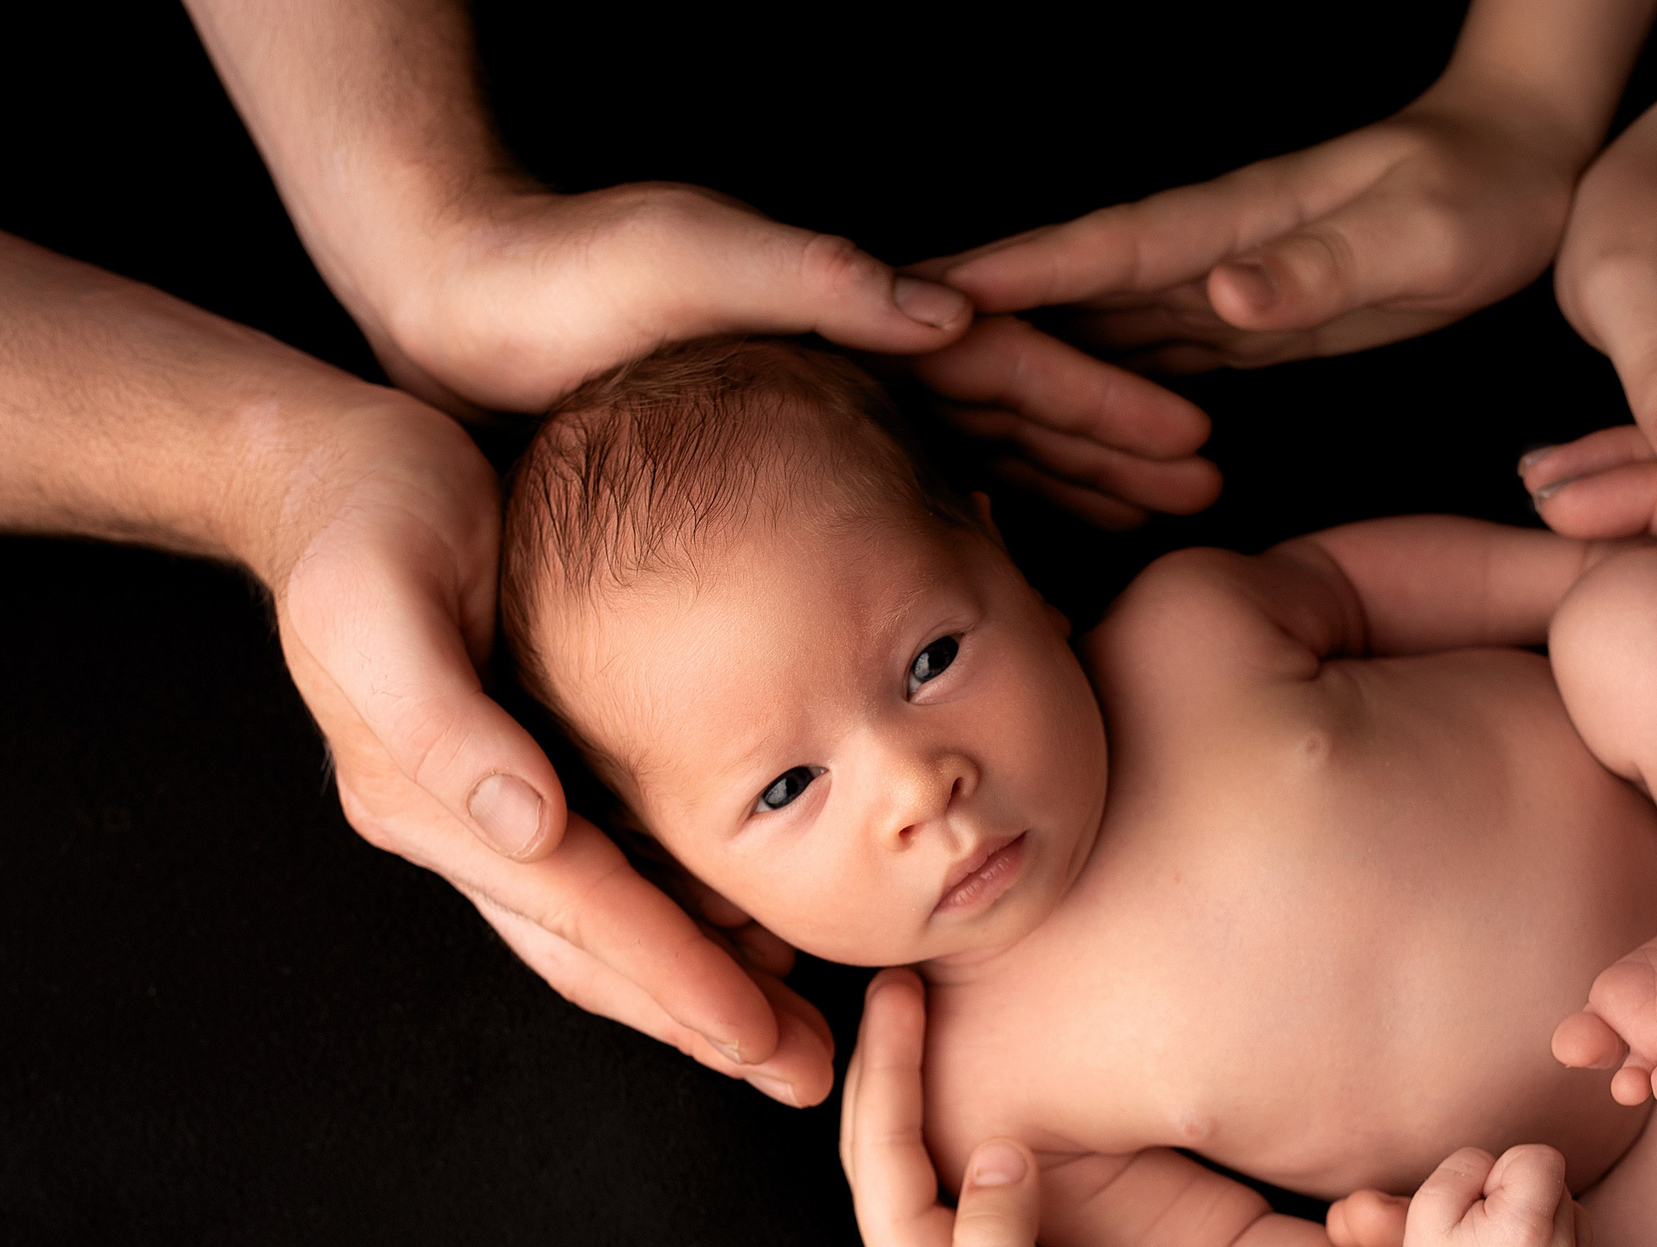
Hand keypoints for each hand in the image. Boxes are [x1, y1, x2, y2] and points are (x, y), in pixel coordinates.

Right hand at [264, 390, 834, 1103]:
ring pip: (609, 926)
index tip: (756, 1041)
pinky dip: (681, 909)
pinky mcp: (522, 771)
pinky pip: (613, 868)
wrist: (323, 465)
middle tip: (806, 1076)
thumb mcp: (379, 597)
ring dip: (700, 979)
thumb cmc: (361, 512)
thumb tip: (526, 826)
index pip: (579, 911)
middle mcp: (463, 822)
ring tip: (796, 1028)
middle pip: (598, 950)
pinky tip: (750, 925)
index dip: (672, 978)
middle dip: (700, 1018)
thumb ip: (441, 719)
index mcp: (427, 801)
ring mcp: (492, 805)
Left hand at [356, 184, 1218, 527]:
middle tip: (1200, 501)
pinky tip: (996, 579)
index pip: (1012, 361)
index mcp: (854, 319)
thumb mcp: (696, 256)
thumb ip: (819, 277)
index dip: (1106, 406)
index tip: (1193, 447)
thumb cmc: (569, 277)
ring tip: (1138, 537)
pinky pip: (895, 511)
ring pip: (967, 463)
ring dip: (1057, 496)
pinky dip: (961, 539)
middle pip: (1013, 415)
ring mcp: (813, 426)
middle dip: (1111, 455)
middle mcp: (849, 371)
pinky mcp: (765, 479)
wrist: (456, 308)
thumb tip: (951, 305)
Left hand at [845, 969, 1161, 1246]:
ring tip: (963, 1016)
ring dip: (942, 1084)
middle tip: (914, 973)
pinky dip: (1005, 1131)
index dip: (885, 1059)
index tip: (899, 982)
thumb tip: (998, 1146)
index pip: (881, 1144)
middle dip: (896, 1054)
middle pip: (895, 1138)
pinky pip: (1003, 1189)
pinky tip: (1034, 1110)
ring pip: (945, 1157)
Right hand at [933, 80, 1587, 375]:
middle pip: (1063, 307)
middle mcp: (1195, 262)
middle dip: (978, 344)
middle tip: (882, 387)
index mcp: (1222, 230)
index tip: (915, 303)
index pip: (1092, 256)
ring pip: (1092, 344)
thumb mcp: (1409, 240)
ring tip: (947, 439)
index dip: (1003, 282)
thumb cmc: (1471, 197)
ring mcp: (1206, 294)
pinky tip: (1049, 444)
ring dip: (1027, 388)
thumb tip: (1227, 298)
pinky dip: (1090, 407)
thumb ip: (1317, 270)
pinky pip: (1141, 374)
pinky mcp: (1231, 328)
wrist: (1520, 175)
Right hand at [1363, 1146, 1592, 1246]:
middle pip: (1558, 1182)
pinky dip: (1554, 1245)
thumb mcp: (1429, 1202)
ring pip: (1572, 1211)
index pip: (1543, 1157)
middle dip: (1523, 1193)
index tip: (1483, 1202)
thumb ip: (1472, 1162)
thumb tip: (1515, 1168)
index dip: (1506, 1168)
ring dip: (1541, 1218)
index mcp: (1524, 1231)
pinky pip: (1581, 1242)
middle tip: (1487, 1230)